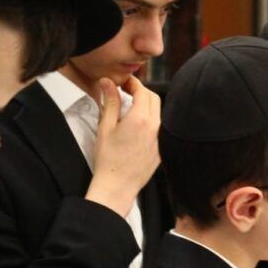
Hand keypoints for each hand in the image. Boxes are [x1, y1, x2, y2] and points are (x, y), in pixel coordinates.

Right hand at [86, 77, 160, 217]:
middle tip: (126, 92)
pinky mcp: (162, 148)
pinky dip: (150, 120)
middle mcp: (155, 127)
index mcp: (140, 119)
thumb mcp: (106, 127)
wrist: (118, 185)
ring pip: (158, 113)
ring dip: (146, 106)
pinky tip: (136, 126)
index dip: (133, 83)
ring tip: (129, 109)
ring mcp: (161, 138)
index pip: (143, 91)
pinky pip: (160, 127)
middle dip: (141, 92)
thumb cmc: (108, 158)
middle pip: (154, 99)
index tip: (123, 82)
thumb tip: (108, 82)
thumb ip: (111, 102)